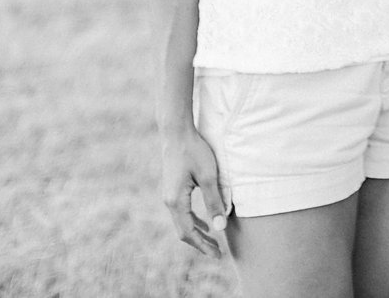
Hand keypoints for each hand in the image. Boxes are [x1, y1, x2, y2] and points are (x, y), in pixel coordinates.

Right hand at [159, 126, 229, 257]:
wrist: (176, 133)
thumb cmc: (194, 151)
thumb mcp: (209, 176)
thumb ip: (214, 201)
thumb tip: (219, 227)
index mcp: (176, 201)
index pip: (189, 232)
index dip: (203, 245)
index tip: (217, 255)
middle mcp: (169, 201)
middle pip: (183, 231)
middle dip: (200, 243)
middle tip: (217, 253)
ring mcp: (169, 196)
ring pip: (182, 222)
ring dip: (197, 233)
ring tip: (212, 242)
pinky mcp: (172, 189)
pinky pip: (182, 212)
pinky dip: (193, 221)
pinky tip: (204, 223)